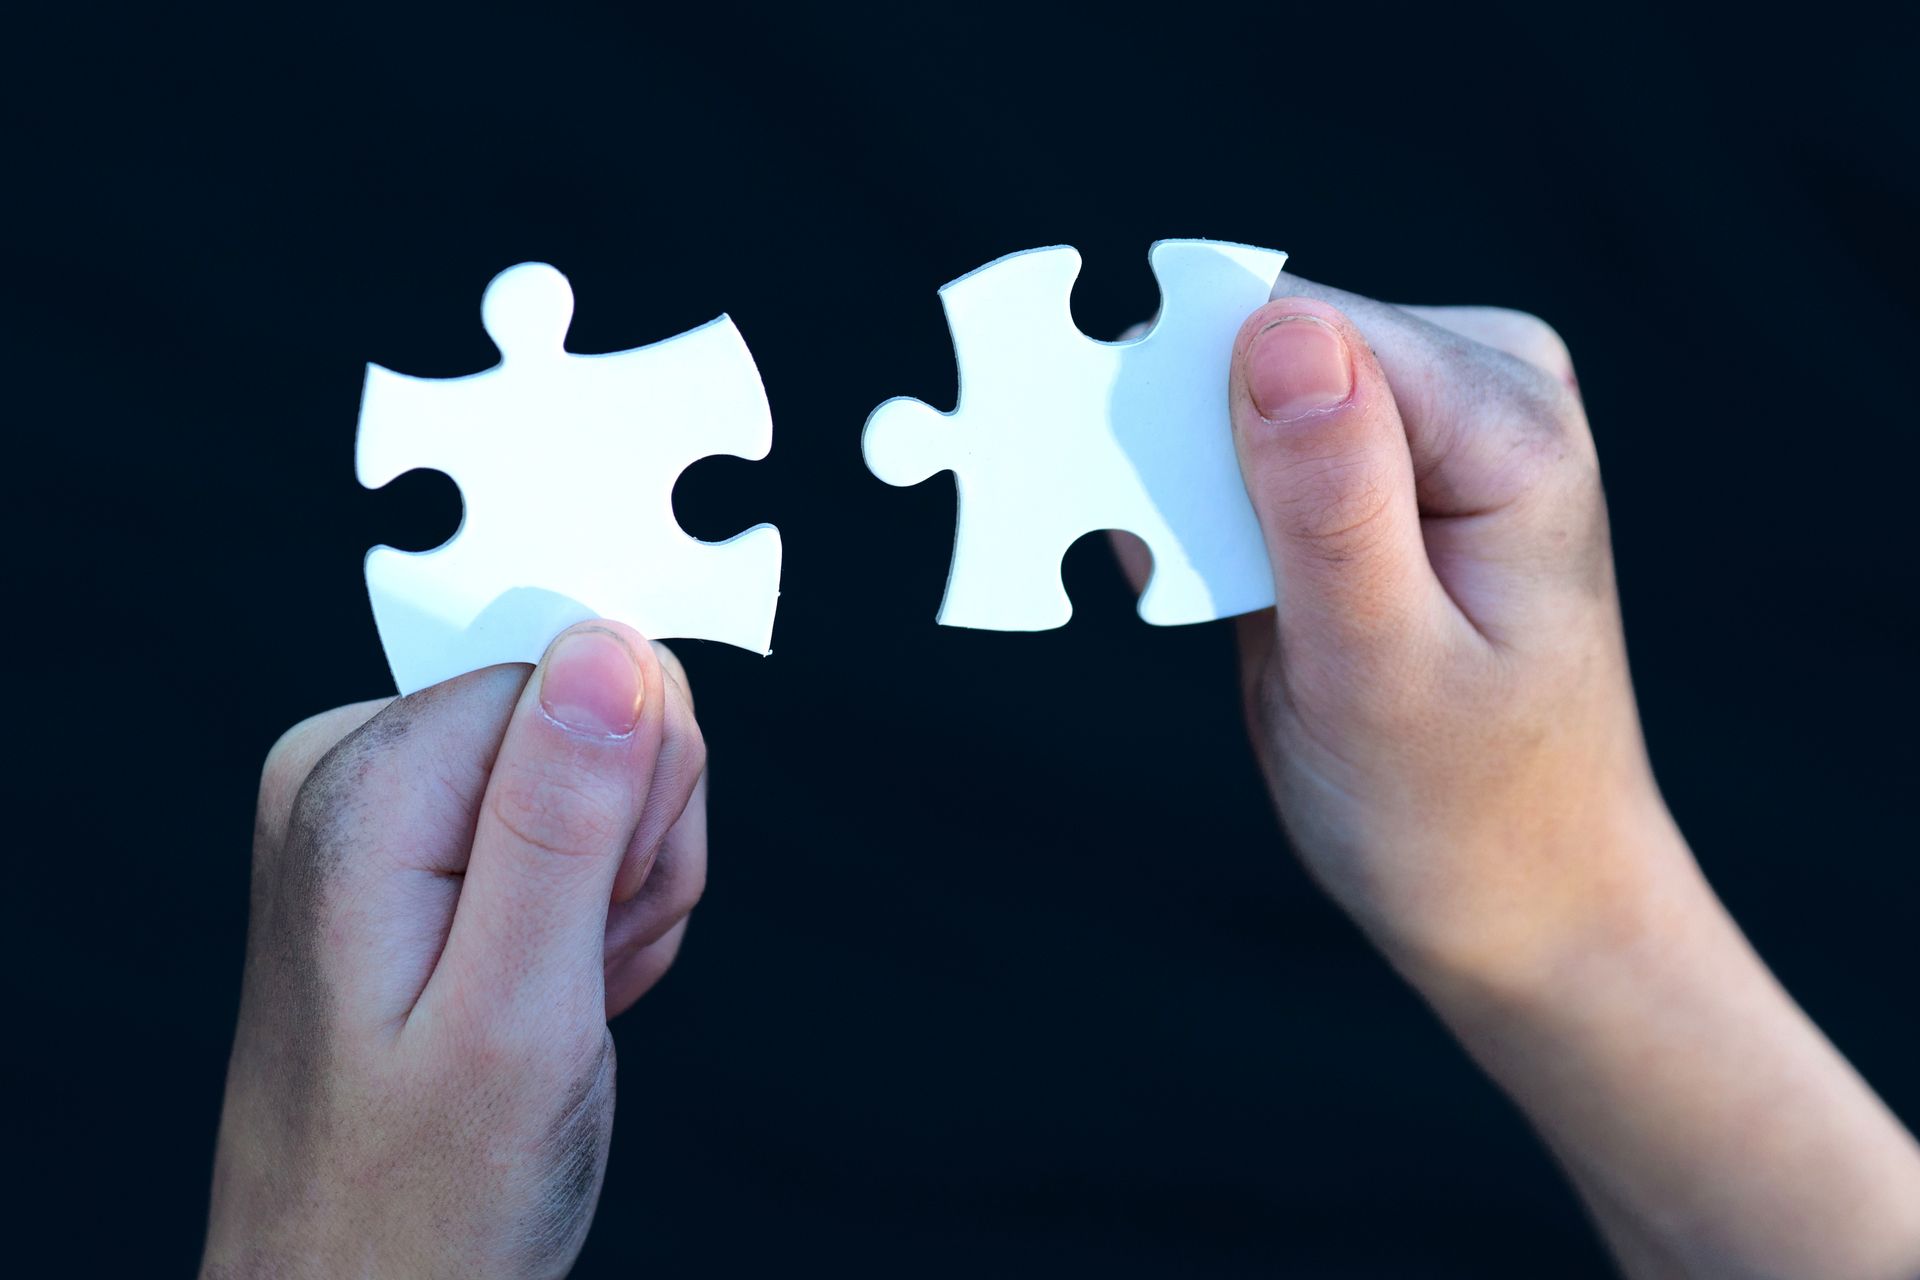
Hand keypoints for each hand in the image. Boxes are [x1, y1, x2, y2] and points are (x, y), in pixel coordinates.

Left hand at [202, 623, 706, 1278]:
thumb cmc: (418, 1197)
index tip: (597, 922)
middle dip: (632, 854)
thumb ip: (563, 817)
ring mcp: (394, 815)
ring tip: (565, 999)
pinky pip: (584, 832)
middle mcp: (360, 773)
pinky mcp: (430, 852)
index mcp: (364, 783)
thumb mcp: (518, 1010)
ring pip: (610, 780)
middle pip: (597, 718)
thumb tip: (607, 649)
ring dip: (623, 901)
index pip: (579, 676)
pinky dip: (601, 924)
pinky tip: (557, 997)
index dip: (629, 800)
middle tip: (580, 971)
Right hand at [1156, 277, 1919, 1273]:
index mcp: (1507, 425)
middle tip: (1180, 584)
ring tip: (1216, 607)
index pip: (1302, 329)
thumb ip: (1331, 498)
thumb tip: (1274, 326)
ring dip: (1187, 489)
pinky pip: (1249, 444)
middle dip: (1188, 450)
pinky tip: (1224, 596)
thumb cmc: (1460, 809)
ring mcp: (1431, 427)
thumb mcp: (1379, 668)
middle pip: (1267, 344)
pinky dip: (1203, 515)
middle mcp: (1480, 394)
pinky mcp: (1379, 472)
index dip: (1194, 404)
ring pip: (1240, 390)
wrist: (1522, 896)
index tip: (1148, 522)